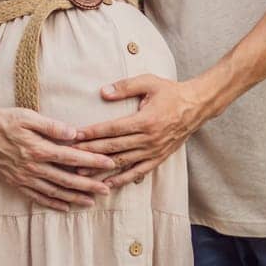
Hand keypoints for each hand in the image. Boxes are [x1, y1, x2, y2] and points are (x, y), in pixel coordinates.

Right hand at [0, 107, 116, 211]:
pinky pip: (37, 197)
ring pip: (54, 192)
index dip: (93, 161)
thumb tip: (74, 133)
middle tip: (107, 190)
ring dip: (74, 198)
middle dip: (89, 185)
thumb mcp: (27, 116)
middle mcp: (34, 167)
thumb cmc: (2, 121)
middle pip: (67, 179)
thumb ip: (51, 126)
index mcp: (39, 149)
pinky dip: (52, 203)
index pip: (73, 157)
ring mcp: (24, 177)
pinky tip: (64, 207)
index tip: (109, 164)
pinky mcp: (16, 183)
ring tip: (91, 202)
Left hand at [73, 75, 209, 188]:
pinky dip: (122, 179)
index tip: (75, 135)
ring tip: (81, 172)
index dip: (92, 133)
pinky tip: (108, 184)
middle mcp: (149, 139)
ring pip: (123, 162)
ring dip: (101, 168)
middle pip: (113, 147)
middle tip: (69, 155)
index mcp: (145, 120)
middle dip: (90, 151)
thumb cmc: (170, 92)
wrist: (196, 106)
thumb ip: (125, 87)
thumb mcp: (149, 82)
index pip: (112, 129)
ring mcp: (153, 151)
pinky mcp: (158, 158)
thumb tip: (103, 92)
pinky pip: (137, 172)